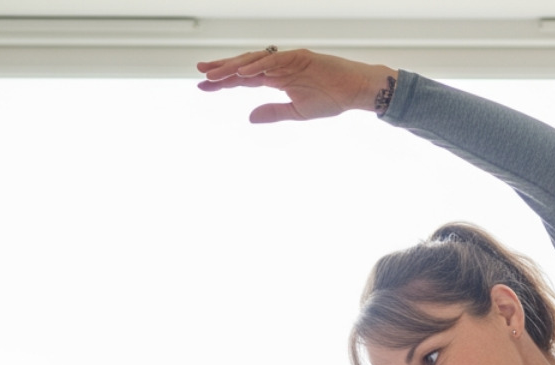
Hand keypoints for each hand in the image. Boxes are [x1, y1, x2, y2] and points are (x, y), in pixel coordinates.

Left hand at [196, 48, 396, 122]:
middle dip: (221, 69)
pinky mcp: (300, 57)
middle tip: (199, 72)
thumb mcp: (297, 112)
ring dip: (234, 67)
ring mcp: (288, 60)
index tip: (203, 86)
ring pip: (255, 61)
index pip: (243, 78)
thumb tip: (249, 118)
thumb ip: (273, 112)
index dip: (223, 81)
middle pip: (244, 65)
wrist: (356, 91)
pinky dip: (258, 65)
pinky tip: (242, 72)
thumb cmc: (332, 100)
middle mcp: (278, 66)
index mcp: (276, 78)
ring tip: (214, 75)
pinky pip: (274, 61)